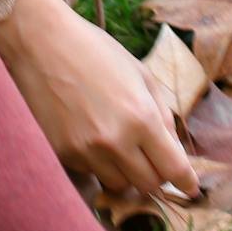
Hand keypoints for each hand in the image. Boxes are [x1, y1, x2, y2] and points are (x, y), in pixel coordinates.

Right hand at [0, 0, 201, 200]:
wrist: (41, 43)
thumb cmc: (95, 51)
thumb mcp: (140, 73)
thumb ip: (162, 113)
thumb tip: (173, 148)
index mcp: (141, 118)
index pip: (173, 169)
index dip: (186, 182)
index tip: (190, 188)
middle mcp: (115, 141)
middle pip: (148, 185)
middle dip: (156, 174)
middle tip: (151, 157)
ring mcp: (85, 151)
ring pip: (119, 185)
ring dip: (126, 171)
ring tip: (118, 143)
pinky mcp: (62, 154)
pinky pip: (90, 173)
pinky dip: (98, 163)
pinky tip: (89, 134)